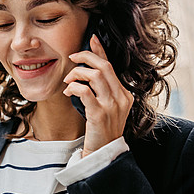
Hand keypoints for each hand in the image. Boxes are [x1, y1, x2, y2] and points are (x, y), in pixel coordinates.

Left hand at [63, 34, 132, 154]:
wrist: (103, 155)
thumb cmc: (101, 131)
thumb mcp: (107, 108)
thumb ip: (101, 90)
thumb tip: (87, 70)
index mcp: (125, 95)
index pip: (112, 66)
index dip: (100, 50)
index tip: (91, 39)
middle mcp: (121, 98)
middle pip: (104, 66)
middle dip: (86, 57)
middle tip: (72, 57)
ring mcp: (112, 106)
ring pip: (96, 75)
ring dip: (78, 72)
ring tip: (68, 80)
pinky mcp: (100, 114)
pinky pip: (85, 91)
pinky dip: (74, 87)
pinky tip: (69, 91)